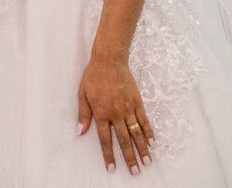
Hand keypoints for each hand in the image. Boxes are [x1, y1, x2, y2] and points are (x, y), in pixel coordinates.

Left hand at [77, 55, 154, 174]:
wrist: (109, 60)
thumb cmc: (93, 76)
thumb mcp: (82, 93)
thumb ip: (83, 114)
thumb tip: (79, 132)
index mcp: (101, 113)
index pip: (105, 139)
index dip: (108, 155)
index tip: (111, 168)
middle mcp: (115, 113)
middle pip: (123, 140)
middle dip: (129, 157)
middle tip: (135, 172)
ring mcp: (128, 108)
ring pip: (136, 133)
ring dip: (142, 149)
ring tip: (147, 163)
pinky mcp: (137, 102)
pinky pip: (144, 120)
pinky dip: (148, 132)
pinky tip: (152, 143)